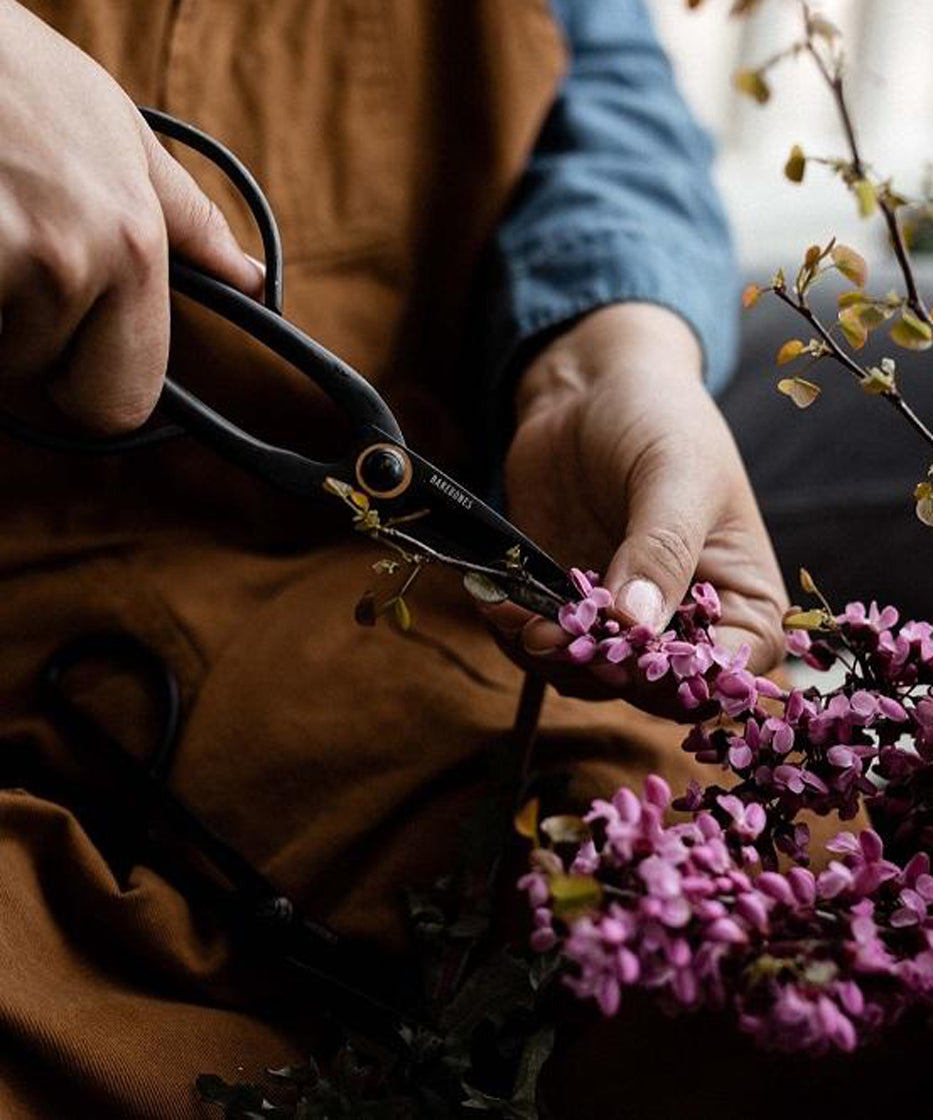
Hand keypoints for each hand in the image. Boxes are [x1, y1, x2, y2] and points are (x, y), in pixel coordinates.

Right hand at [0, 0, 261, 431]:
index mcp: (132, 247)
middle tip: (20, 287)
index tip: (72, 357)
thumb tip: (249, 279)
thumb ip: (188, 223)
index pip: (122, 404)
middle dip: (37, 358)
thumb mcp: (120, 136)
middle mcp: (70, 264)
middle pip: (52, 394)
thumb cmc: (17, 76)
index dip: (92, 388)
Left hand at [483, 303, 787, 715]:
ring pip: (590, 678)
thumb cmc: (658, 417)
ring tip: (526, 620)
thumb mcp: (674, 474)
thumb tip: (636, 626)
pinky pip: (540, 647)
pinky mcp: (563, 605)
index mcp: (739, 596)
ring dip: (554, 659)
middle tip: (565, 640)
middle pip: (655, 690)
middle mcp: (682, 620)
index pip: (731, 671)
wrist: (588, 386)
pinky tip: (500, 601)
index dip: (688, 680)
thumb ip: (661, 550)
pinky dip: (517, 634)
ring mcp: (618, 618)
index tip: (638, 657)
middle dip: (609, 673)